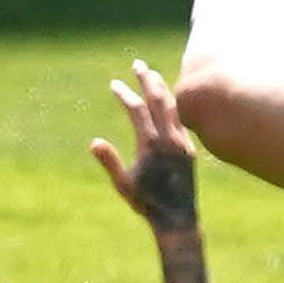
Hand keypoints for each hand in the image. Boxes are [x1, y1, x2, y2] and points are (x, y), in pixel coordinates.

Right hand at [90, 61, 199, 230]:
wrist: (178, 218)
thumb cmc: (147, 203)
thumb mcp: (123, 184)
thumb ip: (110, 162)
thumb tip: (94, 142)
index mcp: (151, 144)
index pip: (136, 109)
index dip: (124, 94)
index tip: (114, 84)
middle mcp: (169, 139)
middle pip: (158, 100)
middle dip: (147, 79)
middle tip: (138, 64)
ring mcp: (182, 142)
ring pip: (173, 107)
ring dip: (162, 89)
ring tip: (152, 75)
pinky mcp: (189, 148)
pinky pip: (181, 120)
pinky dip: (173, 106)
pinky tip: (168, 102)